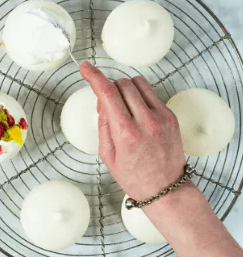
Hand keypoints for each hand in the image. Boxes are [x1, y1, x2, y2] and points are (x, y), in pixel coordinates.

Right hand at [80, 62, 186, 200]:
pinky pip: (151, 93)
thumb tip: (102, 101)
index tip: (85, 68)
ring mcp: (162, 117)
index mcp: (126, 133)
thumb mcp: (107, 155)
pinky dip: (139, 96)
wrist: (165, 188)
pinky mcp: (171, 115)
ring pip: (138, 83)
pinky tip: (136, 112)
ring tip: (122, 108)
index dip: (93, 76)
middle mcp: (146, 121)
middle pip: (122, 84)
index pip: (107, 93)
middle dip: (109, 88)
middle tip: (106, 106)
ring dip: (125, 89)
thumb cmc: (134, 176)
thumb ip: (103, 124)